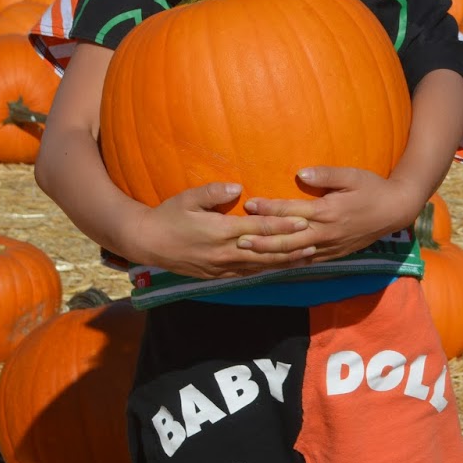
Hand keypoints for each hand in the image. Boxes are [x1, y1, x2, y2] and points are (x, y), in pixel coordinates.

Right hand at [126, 182, 319, 278]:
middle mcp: (225, 251)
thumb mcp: (187, 198)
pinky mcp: (217, 274)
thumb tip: (238, 188)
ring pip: (259, 265)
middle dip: (292, 247)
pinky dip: (266, 270)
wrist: (146, 243)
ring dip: (284, 261)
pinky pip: (247, 273)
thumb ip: (213, 193)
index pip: (259, 227)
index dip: (283, 225)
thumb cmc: (168, 216)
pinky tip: (280, 267)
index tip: (304, 221)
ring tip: (306, 257)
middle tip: (315, 242)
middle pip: (265, 251)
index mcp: (220, 230)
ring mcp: (221, 266)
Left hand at [241, 167, 422, 260]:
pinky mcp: (334, 253)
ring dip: (271, 254)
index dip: (270, 208)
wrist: (396, 210)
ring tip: (250, 253)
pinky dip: (289, 262)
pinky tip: (275, 263)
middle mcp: (326, 232)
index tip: (250, 204)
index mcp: (328, 211)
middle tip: (239, 238)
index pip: (292, 211)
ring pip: (295, 254)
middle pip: (288, 239)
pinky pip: (307, 260)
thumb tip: (301, 173)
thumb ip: (326, 174)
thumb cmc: (373, 188)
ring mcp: (330, 246)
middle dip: (262, 239)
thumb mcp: (352, 175)